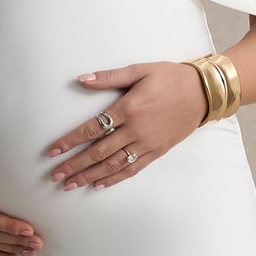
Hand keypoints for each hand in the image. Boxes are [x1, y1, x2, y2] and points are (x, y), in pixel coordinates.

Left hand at [45, 61, 207, 189]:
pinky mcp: (157, 151)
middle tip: (55, 176)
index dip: (70, 141)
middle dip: (74, 165)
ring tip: (70, 184)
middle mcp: (135, 130)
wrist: (202, 93)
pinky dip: (114, 178)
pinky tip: (99, 185)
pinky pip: (132, 169)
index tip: (52, 151)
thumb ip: (109, 77)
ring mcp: (146, 143)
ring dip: (89, 176)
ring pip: (113, 164)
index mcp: (128, 108)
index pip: (91, 129)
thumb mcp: (139, 70)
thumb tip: (82, 79)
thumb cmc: (170, 78)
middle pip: (98, 152)